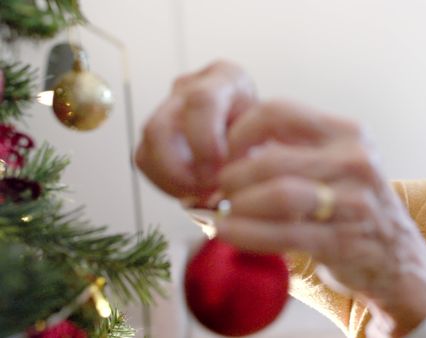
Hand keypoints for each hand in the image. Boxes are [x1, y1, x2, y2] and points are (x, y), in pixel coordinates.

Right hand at [135, 61, 255, 199]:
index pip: (201, 101)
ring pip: (148, 145)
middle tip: (206, 191)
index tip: (220, 172)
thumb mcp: (268, 134)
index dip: (205, 143)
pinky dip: (166, 183)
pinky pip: (145, 159)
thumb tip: (226, 187)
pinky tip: (191, 192)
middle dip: (180, 169)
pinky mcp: (157, 131)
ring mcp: (169, 106)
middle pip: (160, 125)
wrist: (259, 127)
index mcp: (225, 78)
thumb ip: (250, 152)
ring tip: (201, 196)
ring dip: (172, 180)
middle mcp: (191, 86)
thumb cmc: (265, 129)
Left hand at [215, 99, 425, 336]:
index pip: (278, 112)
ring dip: (239, 205)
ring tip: (222, 211)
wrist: (398, 258)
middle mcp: (355, 159)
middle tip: (218, 190)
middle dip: (232, 176)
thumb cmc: (353, 205)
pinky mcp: (344, 239)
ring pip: (279, 194)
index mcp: (347, 132)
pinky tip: (227, 232)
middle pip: (272, 158)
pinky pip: (284, 233)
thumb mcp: (335, 163)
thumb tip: (226, 150)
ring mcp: (354, 200)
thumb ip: (291, 149)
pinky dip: (247, 233)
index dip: (239, 131)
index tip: (223, 153)